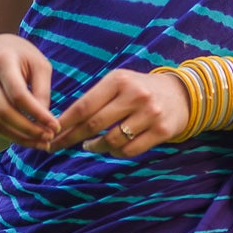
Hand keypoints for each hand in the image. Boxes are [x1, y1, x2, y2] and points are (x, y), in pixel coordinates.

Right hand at [0, 34, 58, 148]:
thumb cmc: (24, 55)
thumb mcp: (39, 65)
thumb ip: (42, 91)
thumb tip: (45, 122)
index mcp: (1, 60)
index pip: (18, 94)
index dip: (37, 113)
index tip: (55, 125)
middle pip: (4, 111)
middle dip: (28, 129)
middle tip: (49, 137)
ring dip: (21, 137)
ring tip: (42, 143)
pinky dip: (13, 135)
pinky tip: (30, 139)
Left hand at [53, 68, 191, 157]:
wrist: (182, 94)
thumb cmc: (140, 90)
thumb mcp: (119, 83)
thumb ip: (96, 99)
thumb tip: (63, 122)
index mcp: (119, 80)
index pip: (84, 105)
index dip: (65, 123)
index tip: (50, 133)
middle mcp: (135, 95)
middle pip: (94, 124)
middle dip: (71, 138)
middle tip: (58, 145)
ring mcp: (150, 114)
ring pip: (111, 141)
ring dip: (95, 147)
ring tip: (90, 145)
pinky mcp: (162, 131)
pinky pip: (129, 150)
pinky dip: (115, 152)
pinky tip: (111, 148)